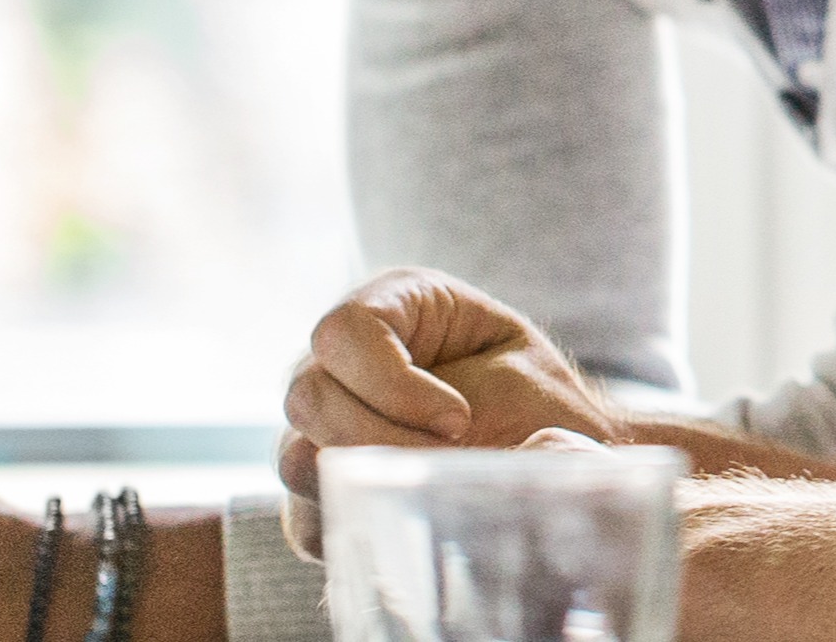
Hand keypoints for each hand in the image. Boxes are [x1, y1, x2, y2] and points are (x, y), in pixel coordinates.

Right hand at [275, 270, 628, 516]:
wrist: (540, 460)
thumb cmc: (536, 405)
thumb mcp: (529, 386)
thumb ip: (501, 409)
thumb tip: (516, 450)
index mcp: (390, 306)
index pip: (343, 333)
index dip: (391, 384)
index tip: (458, 420)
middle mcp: (339, 362)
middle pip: (307, 397)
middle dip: (382, 440)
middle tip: (450, 459)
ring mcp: (321, 426)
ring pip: (295, 460)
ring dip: (368, 485)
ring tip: (435, 493)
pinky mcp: (321, 489)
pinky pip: (306, 521)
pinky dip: (358, 528)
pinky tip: (412, 523)